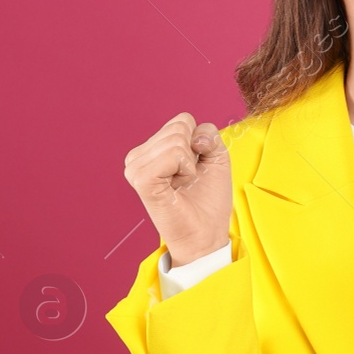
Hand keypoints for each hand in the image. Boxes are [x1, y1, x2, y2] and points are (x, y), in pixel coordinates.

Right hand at [123, 113, 231, 265]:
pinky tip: (179, 184)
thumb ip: (209, 135)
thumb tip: (193, 136)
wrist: (206, 233)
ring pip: (176, 139)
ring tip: (183, 183)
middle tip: (189, 177)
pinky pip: (171, 154)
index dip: (199, 141)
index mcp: (152, 150)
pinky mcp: (142, 180)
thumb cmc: (208, 199)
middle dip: (194, 152)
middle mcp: (139, 157)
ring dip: (190, 163)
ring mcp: (137, 168)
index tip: (195, 167)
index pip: (182, 120)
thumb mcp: (216, 158)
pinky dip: (185, 168)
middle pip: (179, 126)